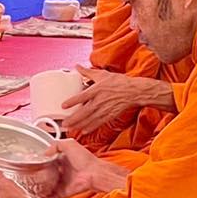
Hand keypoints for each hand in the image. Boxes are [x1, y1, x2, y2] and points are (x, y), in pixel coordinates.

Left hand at [59, 66, 174, 134]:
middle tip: (64, 124)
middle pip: (84, 112)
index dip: (72, 101)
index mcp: (97, 90)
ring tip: (70, 128)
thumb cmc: (118, 82)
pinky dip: (91, 128)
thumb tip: (77, 66)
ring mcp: (105, 109)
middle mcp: (100, 101)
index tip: (63, 106)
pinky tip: (83, 131)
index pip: (82, 96)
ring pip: (90, 119)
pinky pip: (98, 123)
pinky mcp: (110, 115)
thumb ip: (87, 72)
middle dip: (73, 119)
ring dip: (79, 125)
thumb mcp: (102, 74)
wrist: (134, 91)